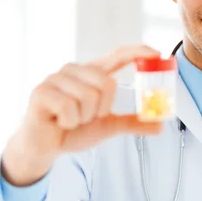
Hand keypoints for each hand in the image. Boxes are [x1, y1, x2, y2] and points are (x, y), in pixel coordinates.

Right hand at [1, 44, 162, 185]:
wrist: (43, 148)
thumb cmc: (73, 131)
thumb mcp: (108, 126)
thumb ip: (132, 122)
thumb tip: (160, 125)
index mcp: (92, 74)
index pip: (118, 55)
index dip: (138, 52)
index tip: (157, 54)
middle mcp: (74, 70)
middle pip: (107, 83)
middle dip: (101, 109)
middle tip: (87, 118)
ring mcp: (56, 78)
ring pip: (89, 96)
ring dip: (83, 118)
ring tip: (70, 120)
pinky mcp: (41, 91)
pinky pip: (69, 107)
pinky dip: (69, 122)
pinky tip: (58, 122)